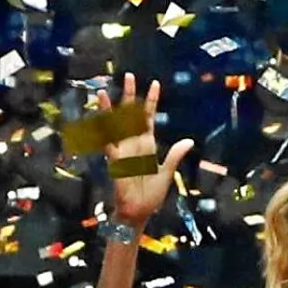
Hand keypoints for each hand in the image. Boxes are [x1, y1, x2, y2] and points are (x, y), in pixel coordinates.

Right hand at [99, 74, 194, 224]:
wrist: (139, 211)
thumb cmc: (151, 195)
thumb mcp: (167, 172)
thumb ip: (175, 155)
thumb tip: (188, 140)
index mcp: (147, 145)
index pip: (149, 118)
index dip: (151, 102)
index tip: (155, 84)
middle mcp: (134, 143)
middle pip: (131, 114)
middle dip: (130, 96)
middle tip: (129, 76)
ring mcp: (123, 150)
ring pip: (116, 124)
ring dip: (110, 108)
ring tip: (104, 90)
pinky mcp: (115, 159)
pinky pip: (108, 141)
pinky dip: (103, 129)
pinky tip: (99, 120)